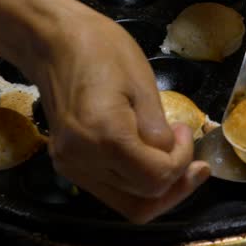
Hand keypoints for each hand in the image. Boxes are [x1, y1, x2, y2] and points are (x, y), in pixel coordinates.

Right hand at [19, 0, 209, 222]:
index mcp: (104, 136)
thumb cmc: (100, 48)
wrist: (52, 41)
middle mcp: (82, 160)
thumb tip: (170, 157)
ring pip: (126, 204)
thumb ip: (158, 129)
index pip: (155, 178)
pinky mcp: (67, 164)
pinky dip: (135, 182)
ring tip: (174, 159)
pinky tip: (147, 157)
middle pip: (142, 201)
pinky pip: (110, 189)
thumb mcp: (142, 83)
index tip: (186, 131)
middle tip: (193, 158)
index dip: (182, 162)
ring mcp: (71, 166)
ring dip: (156, 189)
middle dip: (175, 182)